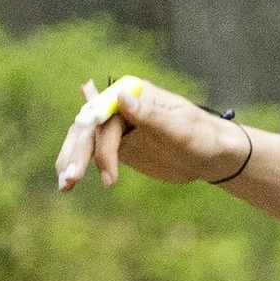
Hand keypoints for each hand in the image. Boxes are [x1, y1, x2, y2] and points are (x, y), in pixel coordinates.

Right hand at [54, 75, 246, 193]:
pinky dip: (80, 167)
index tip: (91, 160)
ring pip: (85, 141)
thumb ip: (149, 115)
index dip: (93, 135)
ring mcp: (118, 127)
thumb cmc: (202, 136)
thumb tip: (119, 95)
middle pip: (88, 128)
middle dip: (77, 153)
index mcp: (134, 94)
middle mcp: (121, 107)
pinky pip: (93, 154)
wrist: (213, 155)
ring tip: (65, 186)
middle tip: (72, 180)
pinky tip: (66, 181)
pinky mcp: (119, 146)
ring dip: (72, 161)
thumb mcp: (179, 128)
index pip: (104, 113)